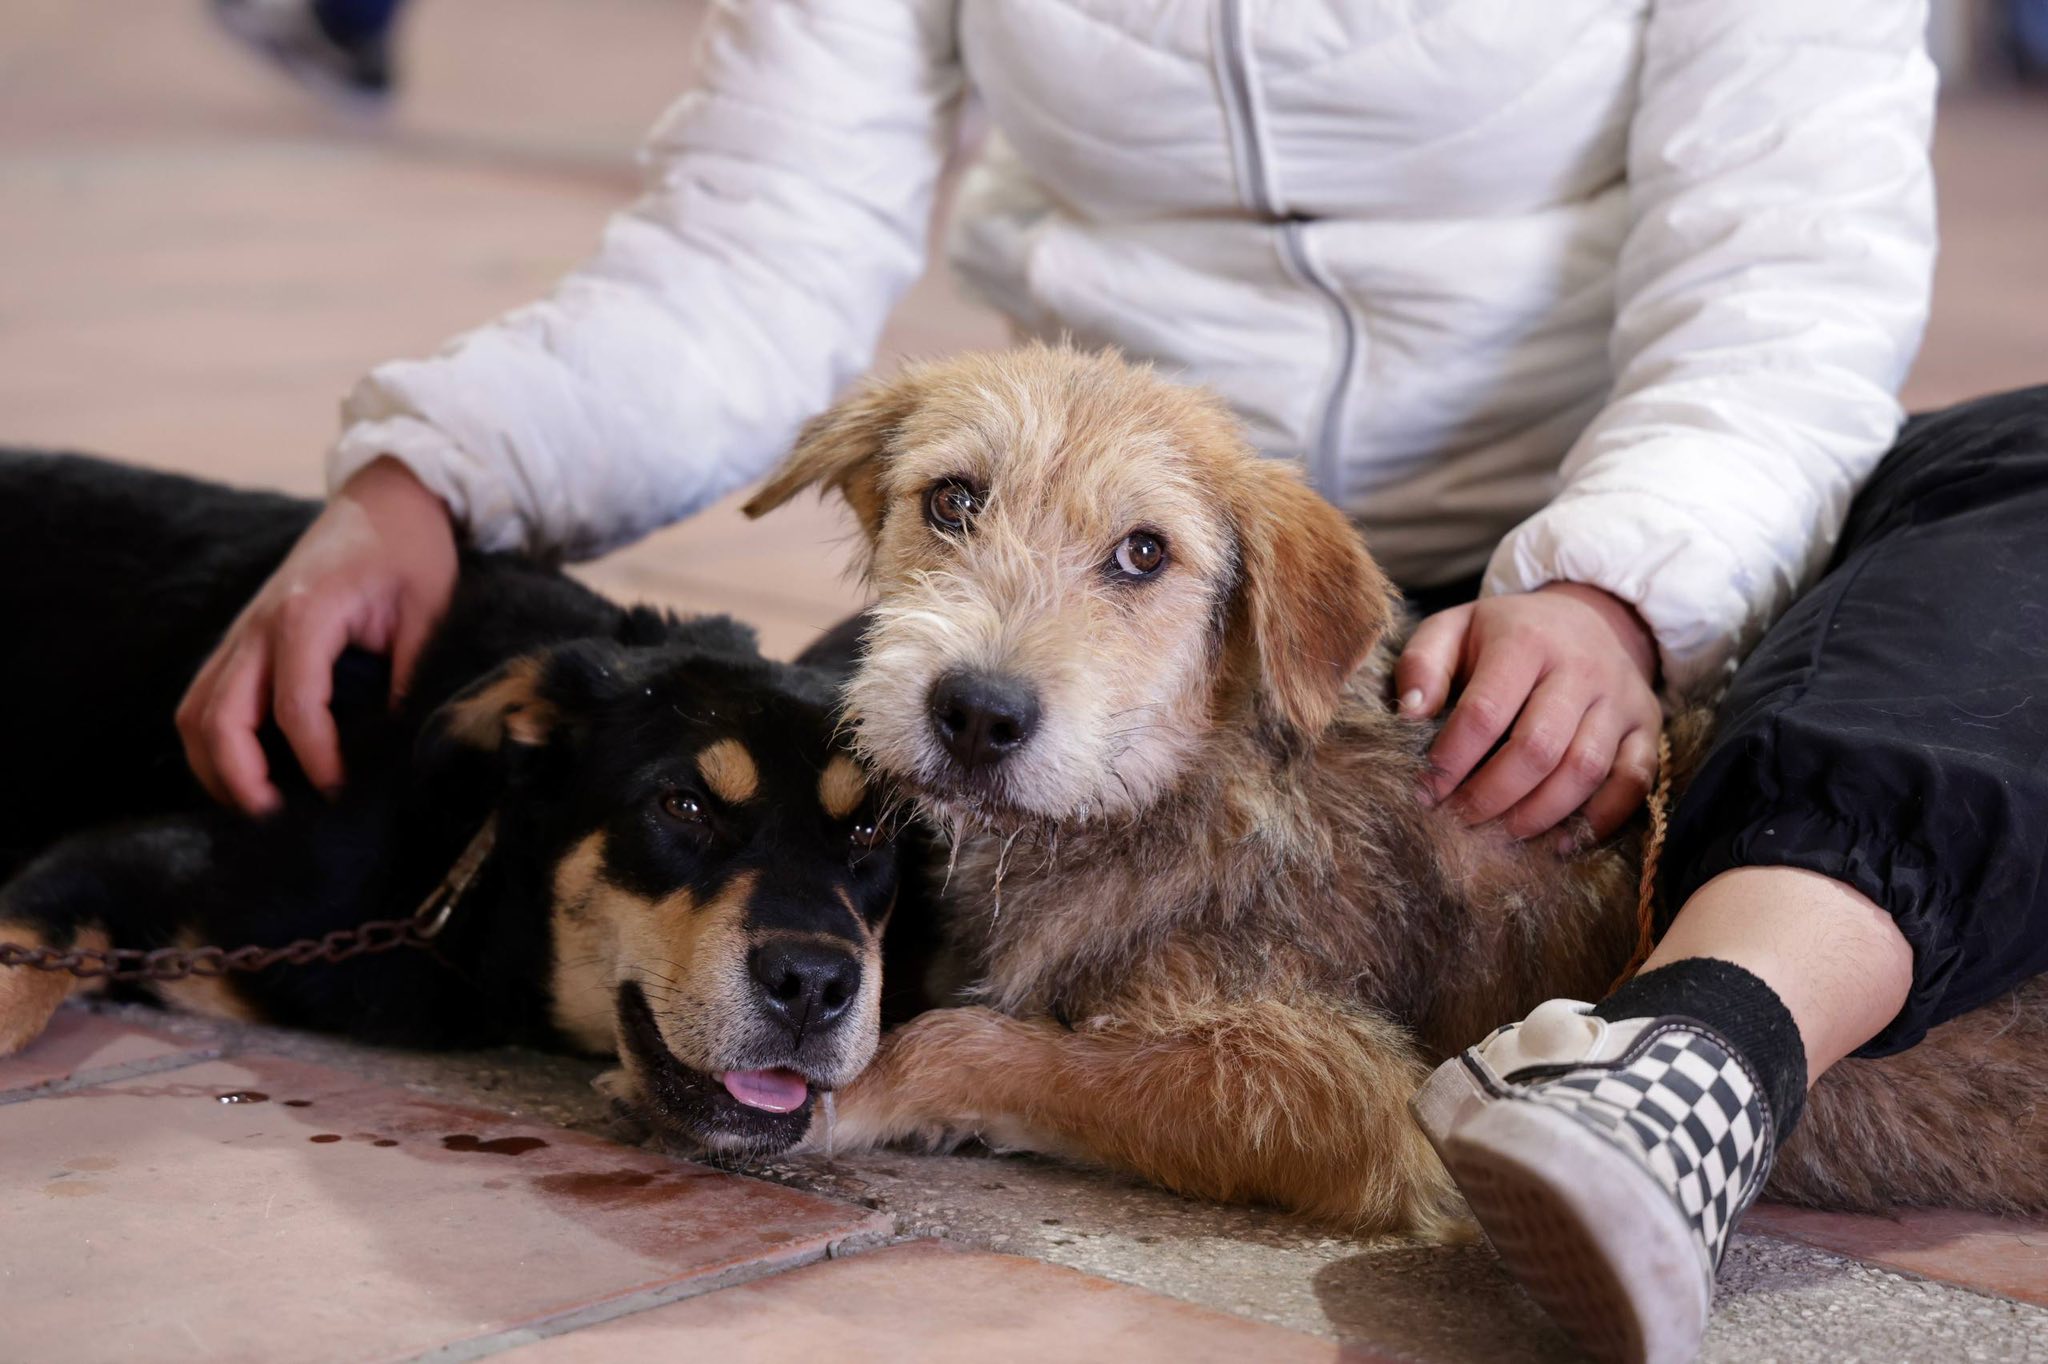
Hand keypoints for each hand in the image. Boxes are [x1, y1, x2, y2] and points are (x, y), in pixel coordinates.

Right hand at [177, 457, 457, 814]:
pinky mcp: (242, 640)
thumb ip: (411, 674)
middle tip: (276, 820)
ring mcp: (242, 632)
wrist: (384, 501)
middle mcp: (259, 625)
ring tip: (257, 807)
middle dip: (239, 777)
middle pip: (219, 715)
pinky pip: (206, 697)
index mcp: (306, 614)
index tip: (340, 794)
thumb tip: (402, 744)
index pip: (296, 706)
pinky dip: (213, 740)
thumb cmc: (410, 553)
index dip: (316, 760)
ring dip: (215, 765)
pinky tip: (247, 772)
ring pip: (197, 711)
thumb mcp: (429, 610)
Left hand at [1395, 583, 1660, 850]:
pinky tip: (1560, 842)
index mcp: (1525, 640)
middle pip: (1538, 747)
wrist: (1591, 617)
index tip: (1426, 790)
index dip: (1451, 760)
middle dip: (1492, 794)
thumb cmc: (1508, 634)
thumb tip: (1410, 714)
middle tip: (1459, 818)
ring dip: (1539, 813)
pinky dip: (1600, 820)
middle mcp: (1580, 668)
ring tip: (1502, 832)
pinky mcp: (1647, 727)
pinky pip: (1634, 782)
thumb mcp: (1455, 628)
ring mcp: (1619, 699)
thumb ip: (1422, 664)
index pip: (1485, 712)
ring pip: (1585, 769)